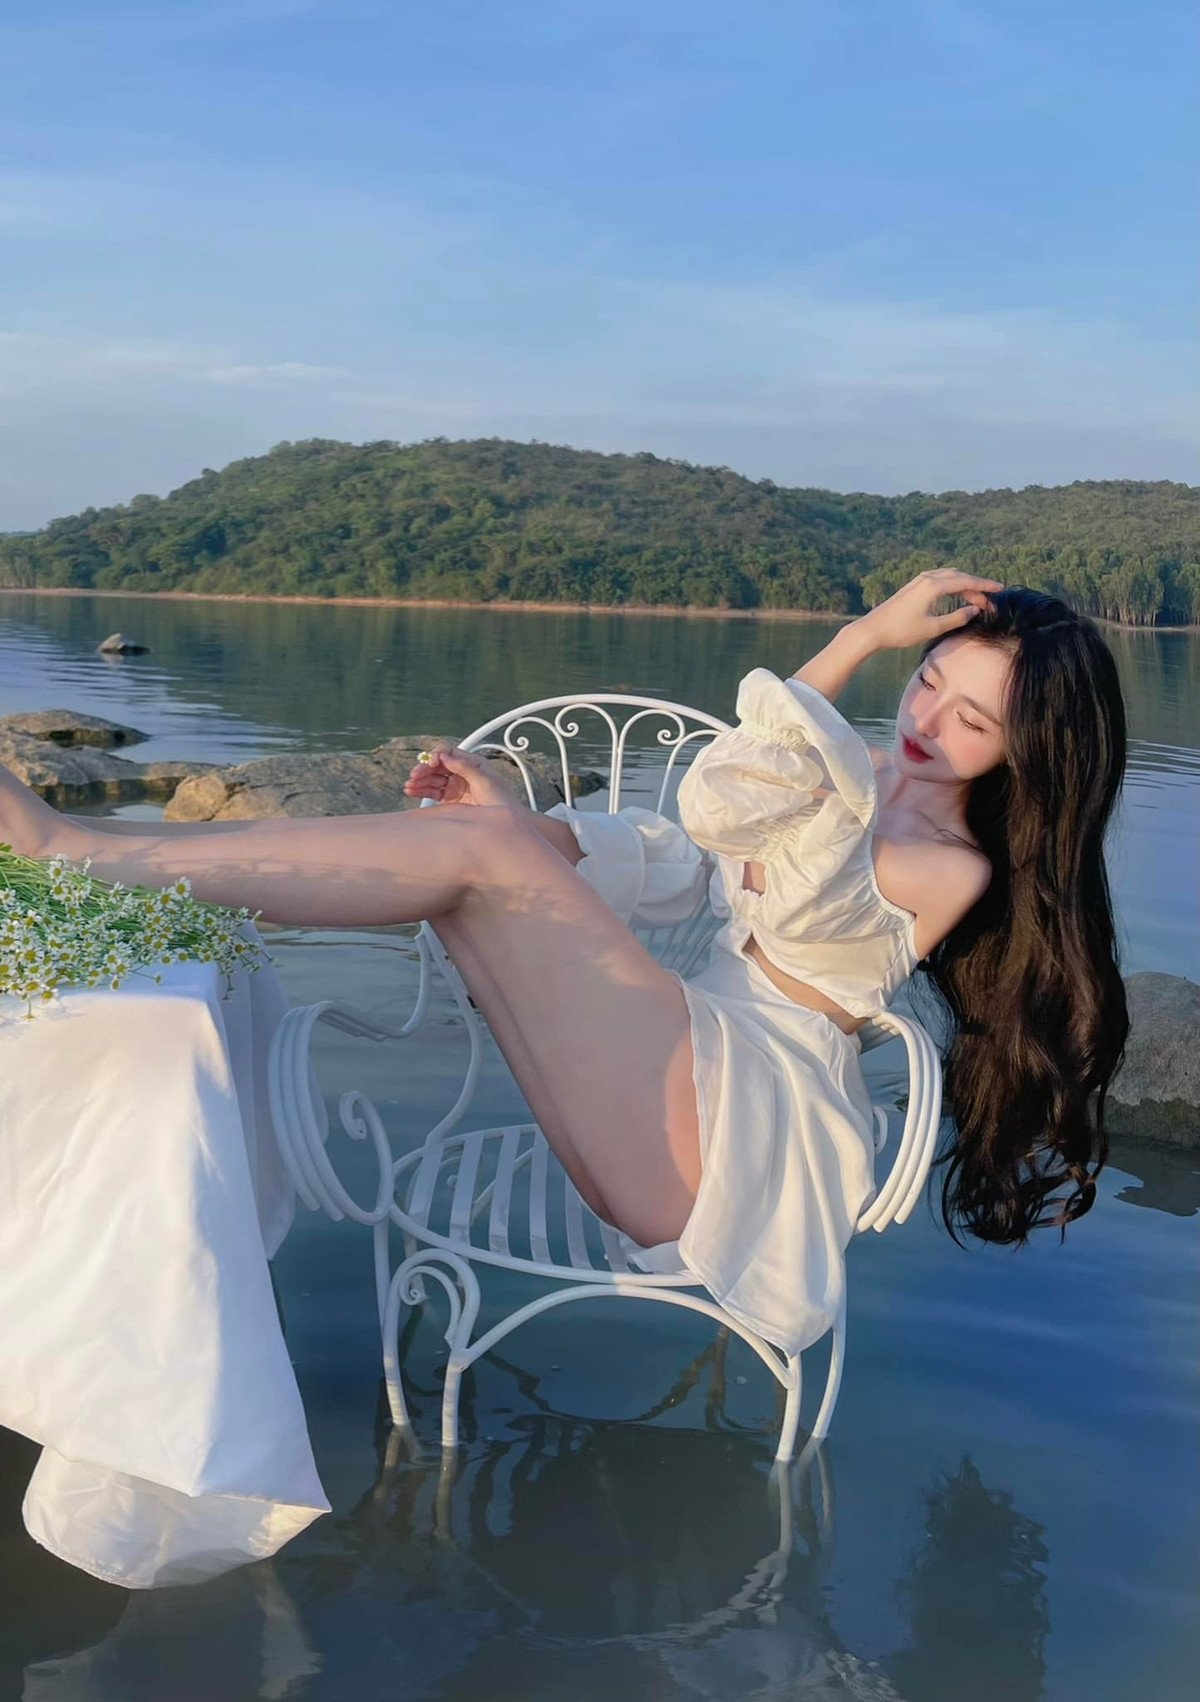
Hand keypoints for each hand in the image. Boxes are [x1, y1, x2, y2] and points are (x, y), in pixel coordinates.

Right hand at [403, 747, 516, 808]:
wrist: (505, 824)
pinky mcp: (450, 799)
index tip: (432, 763)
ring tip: (409, 786)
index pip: (449, 753)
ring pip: (432, 779)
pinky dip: (421, 791)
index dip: (438, 755)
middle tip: (415, 775)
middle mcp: (462, 772)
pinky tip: (411, 791)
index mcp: (472, 763)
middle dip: (425, 769)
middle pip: (438, 766)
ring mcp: (455, 786)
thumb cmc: (502, 801)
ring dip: (420, 781)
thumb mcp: (486, 781)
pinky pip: (432, 792)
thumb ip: (465, 768)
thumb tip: (446, 757)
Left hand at [856, 568, 1002, 651]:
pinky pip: (940, 580)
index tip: (1000, 589)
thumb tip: (975, 609)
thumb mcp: (933, 627)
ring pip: (949, 577)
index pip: (966, 582)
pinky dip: (952, 586)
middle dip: (976, 587)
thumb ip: (957, 617)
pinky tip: (957, 596)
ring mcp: (919, 580)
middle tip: (989, 600)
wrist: (873, 630)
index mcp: (933, 586)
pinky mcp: (913, 586)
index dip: (985, 586)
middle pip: (959, 577)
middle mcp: (927, 578)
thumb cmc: (902, 631)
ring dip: (964, 586)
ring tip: (976, 600)